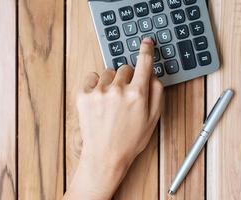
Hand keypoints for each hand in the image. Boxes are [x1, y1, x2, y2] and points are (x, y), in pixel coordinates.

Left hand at [65, 38, 163, 199]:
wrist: (104, 156)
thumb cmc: (130, 140)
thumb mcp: (153, 119)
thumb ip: (157, 93)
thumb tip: (153, 75)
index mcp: (137, 94)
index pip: (144, 64)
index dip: (146, 51)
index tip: (146, 43)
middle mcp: (118, 90)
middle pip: (125, 68)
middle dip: (127, 78)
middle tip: (125, 96)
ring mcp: (99, 92)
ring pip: (108, 72)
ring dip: (111, 81)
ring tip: (111, 101)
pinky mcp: (83, 95)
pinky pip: (91, 77)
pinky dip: (95, 84)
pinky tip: (100, 100)